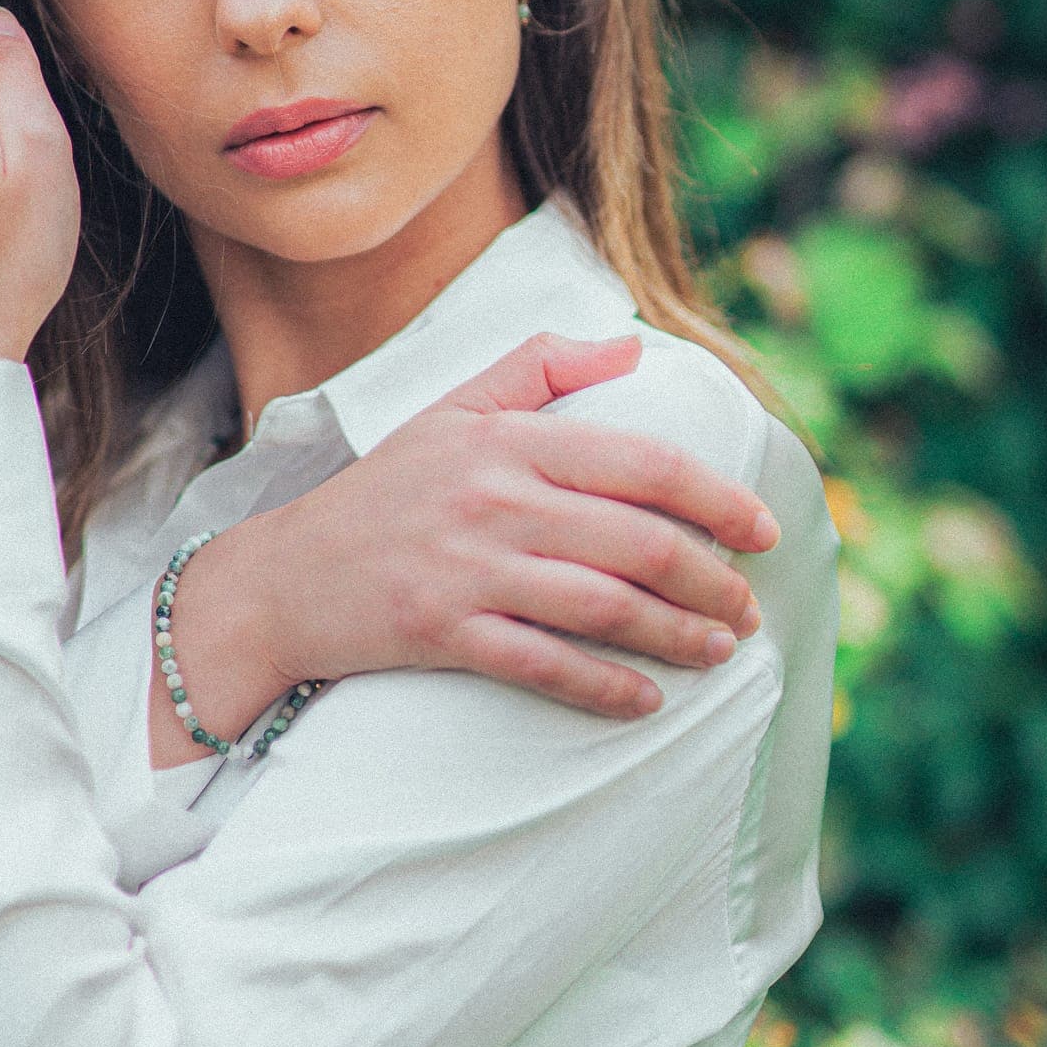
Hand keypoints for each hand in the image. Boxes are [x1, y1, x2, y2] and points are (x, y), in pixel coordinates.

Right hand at [197, 330, 776, 721]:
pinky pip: (544, 665)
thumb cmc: (381, 492)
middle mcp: (492, 500)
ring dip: (677, 634)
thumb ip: (538, 366)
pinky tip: (645, 700)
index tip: (762, 528)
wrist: (284, 578)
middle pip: (636, 541)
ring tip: (720, 651)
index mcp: (504, 441)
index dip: (715, 497)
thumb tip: (631, 346)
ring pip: (603, 606)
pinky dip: (604, 686)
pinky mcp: (442, 631)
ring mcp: (467, 569)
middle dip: (712, 579)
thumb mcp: (450, 409)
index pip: (638, 462)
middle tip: (748, 606)